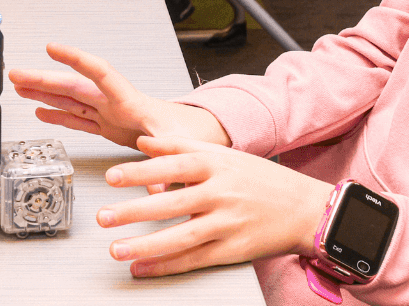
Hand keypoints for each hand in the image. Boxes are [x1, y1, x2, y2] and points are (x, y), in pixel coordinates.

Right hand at [8, 43, 228, 149]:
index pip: (99, 73)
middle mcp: (116, 103)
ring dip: (44, 93)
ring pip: (70, 100)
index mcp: (130, 101)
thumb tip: (157, 190)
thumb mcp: (181, 146)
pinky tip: (41, 111)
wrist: (198, 134)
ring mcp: (110, 114)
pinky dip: (58, 115)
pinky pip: (77, 118)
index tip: (53, 49)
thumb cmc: (192, 133)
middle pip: (74, 86)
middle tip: (16, 73)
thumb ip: (166, 164)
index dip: (75, 60)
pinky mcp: (108, 127)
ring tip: (19, 86)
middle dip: (44, 79)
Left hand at [98, 134, 332, 277]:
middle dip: (134, 211)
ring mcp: (228, 222)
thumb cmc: (261, 180)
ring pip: (182, 235)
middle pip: (172, 202)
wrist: (304, 208)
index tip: (112, 177)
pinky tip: (144, 268)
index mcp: (217, 164)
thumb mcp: (223, 153)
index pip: (172, 165)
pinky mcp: (234, 248)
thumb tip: (142, 141)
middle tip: (104, 217)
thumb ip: (179, 145)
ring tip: (117, 249)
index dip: (141, 171)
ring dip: (146, 245)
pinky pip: (196, 259)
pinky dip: (167, 265)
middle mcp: (221, 192)